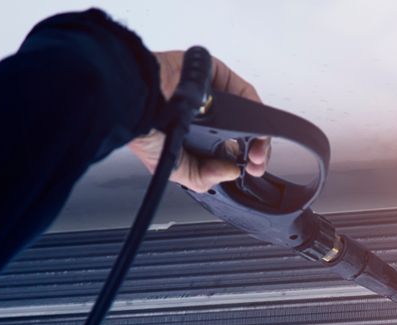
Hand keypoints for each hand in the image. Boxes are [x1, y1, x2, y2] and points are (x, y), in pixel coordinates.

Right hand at [128, 51, 270, 192]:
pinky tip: (255, 129)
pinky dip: (255, 111)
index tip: (250, 172)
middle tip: (257, 164)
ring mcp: (213, 96)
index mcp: (196, 139)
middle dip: (256, 152)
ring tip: (257, 152)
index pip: (229, 152)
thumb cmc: (143, 130)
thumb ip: (203, 177)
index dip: (244, 163)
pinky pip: (244, 93)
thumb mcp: (175, 169)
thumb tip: (231, 173)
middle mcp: (206, 117)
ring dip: (259, 136)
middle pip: (244, 134)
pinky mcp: (217, 76)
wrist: (137, 101)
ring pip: (247, 115)